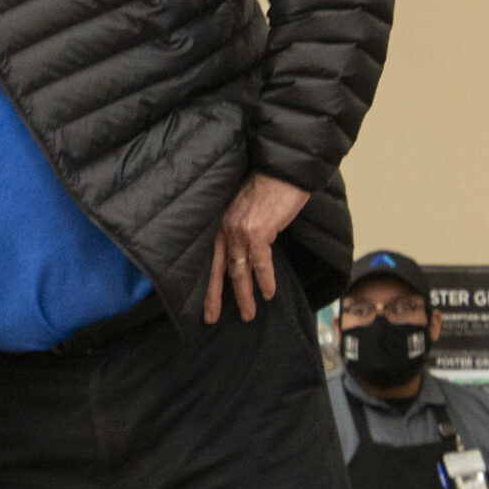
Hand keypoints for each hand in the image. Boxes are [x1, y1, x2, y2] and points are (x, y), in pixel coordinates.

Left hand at [204, 174, 311, 323]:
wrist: (284, 170)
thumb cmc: (270, 188)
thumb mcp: (248, 210)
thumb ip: (242, 228)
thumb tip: (247, 251)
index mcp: (222, 225)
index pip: (210, 260)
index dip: (207, 284)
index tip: (204, 303)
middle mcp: (226, 229)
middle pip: (218, 270)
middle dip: (215, 297)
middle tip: (211, 318)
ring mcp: (241, 231)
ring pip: (238, 271)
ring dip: (244, 295)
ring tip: (248, 314)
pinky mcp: (259, 232)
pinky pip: (260, 263)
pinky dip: (264, 280)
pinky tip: (268, 294)